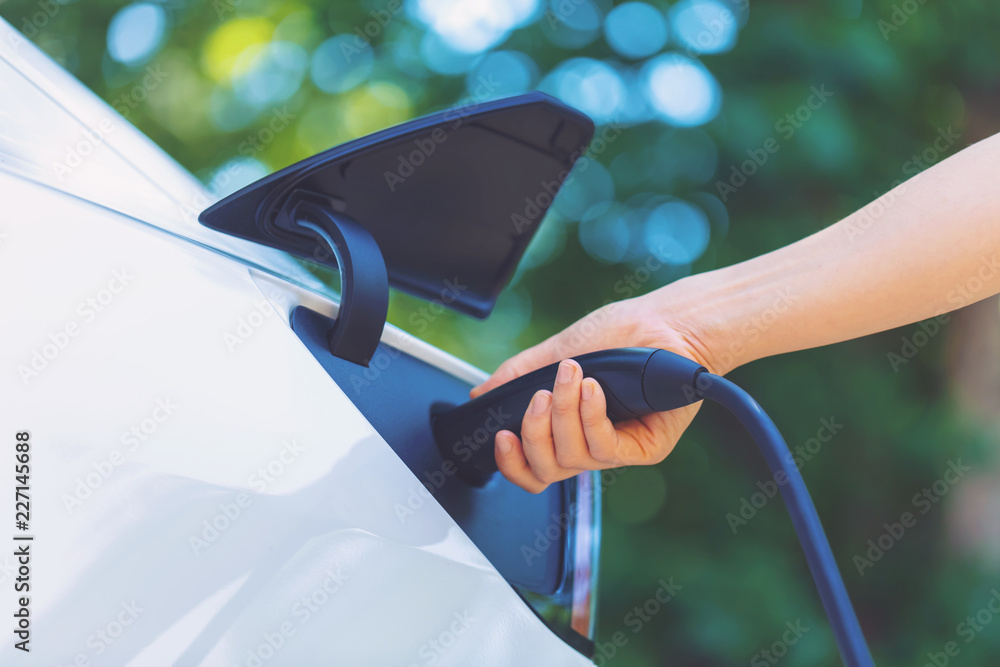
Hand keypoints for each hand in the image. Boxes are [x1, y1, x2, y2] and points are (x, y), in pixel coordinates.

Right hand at [471, 286, 726, 492]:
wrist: (666, 323)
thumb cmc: (622, 334)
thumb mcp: (559, 350)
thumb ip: (519, 374)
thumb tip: (481, 393)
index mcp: (567, 429)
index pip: (533, 467)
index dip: (512, 463)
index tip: (502, 436)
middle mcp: (590, 443)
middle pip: (547, 470)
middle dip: (534, 434)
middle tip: (539, 396)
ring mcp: (617, 449)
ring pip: (573, 459)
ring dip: (563, 415)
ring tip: (571, 377)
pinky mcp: (644, 448)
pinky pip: (605, 450)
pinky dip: (591, 418)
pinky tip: (591, 389)